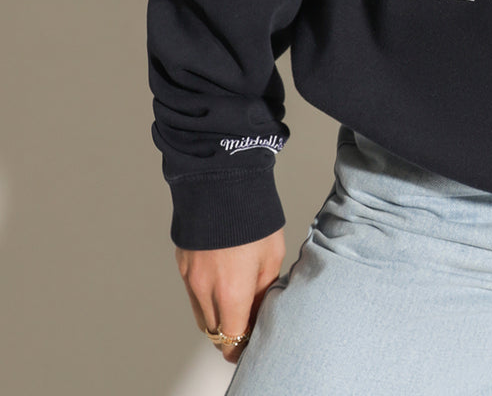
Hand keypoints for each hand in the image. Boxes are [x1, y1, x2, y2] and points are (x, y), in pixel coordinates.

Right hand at [176, 228, 287, 362]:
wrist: (222, 182)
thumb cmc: (254, 216)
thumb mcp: (272, 255)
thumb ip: (264, 290)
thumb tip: (258, 311)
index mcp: (232, 292)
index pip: (232, 338)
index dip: (242, 346)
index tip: (251, 343)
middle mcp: (206, 290)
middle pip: (215, 331)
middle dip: (230, 333)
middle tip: (247, 322)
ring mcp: (190, 277)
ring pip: (201, 314)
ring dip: (217, 315)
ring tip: (236, 301)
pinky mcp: (183, 264)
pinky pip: (193, 292)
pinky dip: (206, 296)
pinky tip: (222, 279)